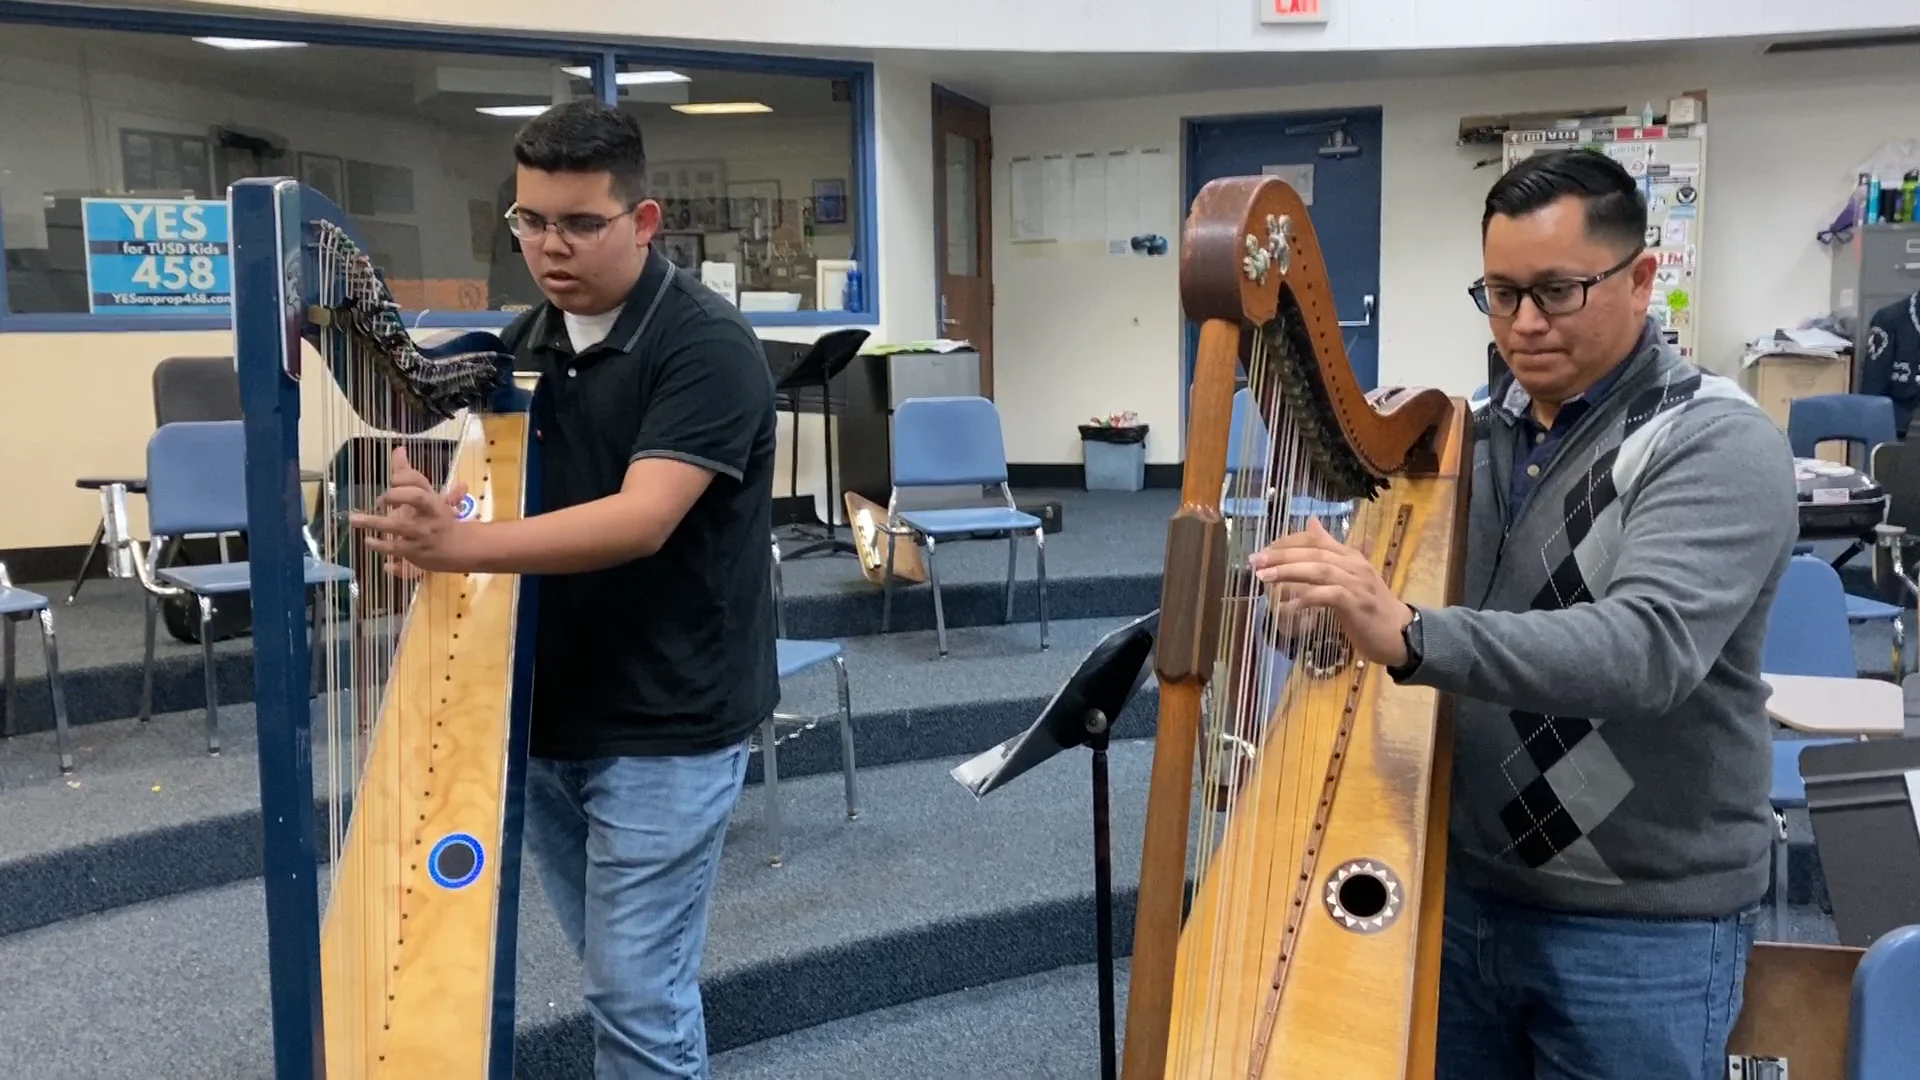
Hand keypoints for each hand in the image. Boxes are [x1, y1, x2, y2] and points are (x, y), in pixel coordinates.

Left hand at [348, 447, 474, 574]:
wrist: (457, 547)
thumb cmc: (437, 518)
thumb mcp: (427, 496)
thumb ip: (409, 474)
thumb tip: (398, 449)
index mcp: (433, 499)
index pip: (420, 482)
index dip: (405, 478)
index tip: (392, 479)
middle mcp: (430, 513)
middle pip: (418, 498)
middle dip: (397, 494)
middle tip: (380, 498)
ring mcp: (423, 533)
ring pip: (400, 525)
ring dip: (375, 522)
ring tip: (354, 519)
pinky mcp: (415, 551)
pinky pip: (396, 548)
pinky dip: (380, 545)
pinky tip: (367, 541)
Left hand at [1247, 517, 1412, 666]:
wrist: (1402, 633)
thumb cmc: (1371, 607)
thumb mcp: (1350, 575)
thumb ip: (1331, 553)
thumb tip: (1312, 524)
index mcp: (1351, 556)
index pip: (1316, 540)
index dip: (1288, 542)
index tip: (1263, 551)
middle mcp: (1354, 565)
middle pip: (1314, 553)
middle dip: (1281, 555)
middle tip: (1255, 562)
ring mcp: (1357, 584)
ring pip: (1319, 570)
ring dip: (1289, 572)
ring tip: (1264, 577)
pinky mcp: (1357, 605)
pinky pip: (1328, 596)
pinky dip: (1306, 598)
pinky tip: (1288, 605)